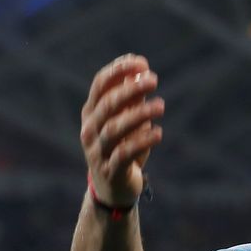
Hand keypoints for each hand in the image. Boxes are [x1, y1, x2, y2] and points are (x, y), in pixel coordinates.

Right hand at [80, 54, 163, 206]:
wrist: (112, 187)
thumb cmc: (122, 146)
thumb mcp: (128, 120)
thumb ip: (132, 97)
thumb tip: (142, 67)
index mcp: (92, 112)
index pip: (99, 85)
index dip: (118, 71)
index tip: (140, 62)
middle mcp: (90, 129)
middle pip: (107, 105)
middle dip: (130, 90)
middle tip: (154, 80)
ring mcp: (97, 151)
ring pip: (114, 129)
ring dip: (139, 115)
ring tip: (161, 106)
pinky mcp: (110, 170)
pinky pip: (124, 154)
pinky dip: (141, 142)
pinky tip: (158, 133)